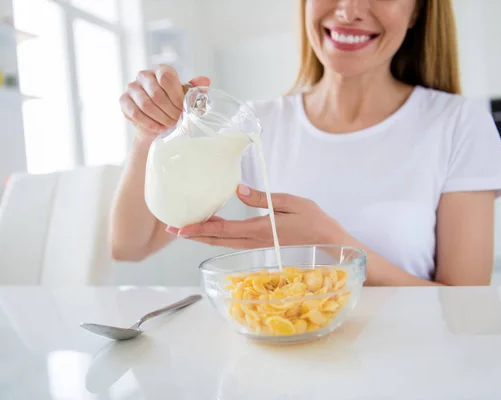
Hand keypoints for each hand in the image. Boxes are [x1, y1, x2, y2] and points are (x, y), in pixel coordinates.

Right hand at [119, 65, 210, 139]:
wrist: (157, 126)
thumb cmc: (174, 108)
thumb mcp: (187, 100)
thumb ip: (195, 90)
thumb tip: (205, 81)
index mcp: (161, 70)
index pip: (166, 77)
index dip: (176, 96)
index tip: (182, 109)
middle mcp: (144, 75)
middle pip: (156, 93)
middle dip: (169, 111)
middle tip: (177, 121)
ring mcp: (132, 87)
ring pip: (146, 104)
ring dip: (160, 118)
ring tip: (169, 125)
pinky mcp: (124, 100)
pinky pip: (135, 112)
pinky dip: (148, 123)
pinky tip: (158, 128)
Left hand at [166, 185, 347, 248]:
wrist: (328, 242)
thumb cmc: (314, 220)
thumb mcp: (291, 202)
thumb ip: (263, 198)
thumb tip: (238, 191)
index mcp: (260, 229)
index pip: (224, 230)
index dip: (201, 229)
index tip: (181, 228)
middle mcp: (254, 239)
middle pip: (218, 240)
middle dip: (193, 235)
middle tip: (172, 230)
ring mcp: (257, 243)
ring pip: (223, 242)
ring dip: (203, 237)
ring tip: (185, 230)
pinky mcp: (261, 242)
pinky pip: (233, 241)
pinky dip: (217, 236)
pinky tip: (211, 230)